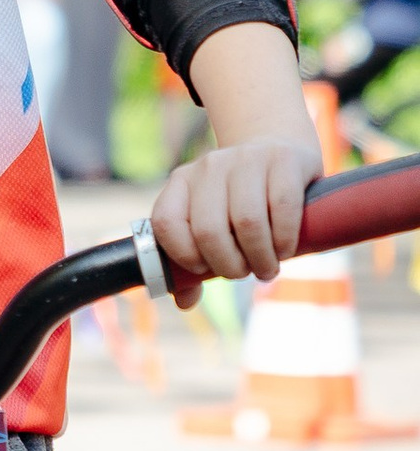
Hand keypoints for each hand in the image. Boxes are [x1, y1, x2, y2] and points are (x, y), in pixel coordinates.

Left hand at [147, 131, 321, 302]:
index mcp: (182, 182)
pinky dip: (284, 240)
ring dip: (259, 258)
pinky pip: (282, 208)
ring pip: (246, 222)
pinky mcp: (283, 160)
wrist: (278, 147)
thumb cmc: (240, 199)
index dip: (183, 255)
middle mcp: (210, 167)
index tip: (205, 270)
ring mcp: (246, 159)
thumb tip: (184, 302)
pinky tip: (285, 249)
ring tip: (267, 268)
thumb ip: (195, 260)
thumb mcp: (213, 221)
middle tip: (244, 273)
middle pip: (208, 230)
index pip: (165, 222)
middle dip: (228, 265)